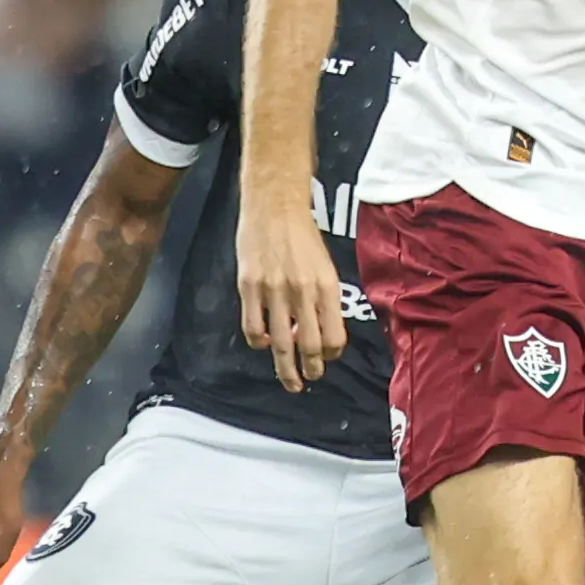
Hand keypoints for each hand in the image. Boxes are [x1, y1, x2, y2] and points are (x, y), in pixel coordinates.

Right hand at [236, 194, 345, 391]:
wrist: (275, 204)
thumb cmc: (303, 235)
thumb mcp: (325, 266)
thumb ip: (324, 299)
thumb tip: (320, 331)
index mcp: (327, 286)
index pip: (334, 336)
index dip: (332, 354)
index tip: (328, 357)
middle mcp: (302, 291)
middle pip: (309, 347)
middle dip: (312, 370)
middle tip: (310, 379)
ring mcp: (273, 290)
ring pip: (280, 345)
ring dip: (286, 369)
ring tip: (290, 379)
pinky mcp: (249, 286)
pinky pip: (254, 328)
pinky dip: (260, 343)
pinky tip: (264, 344)